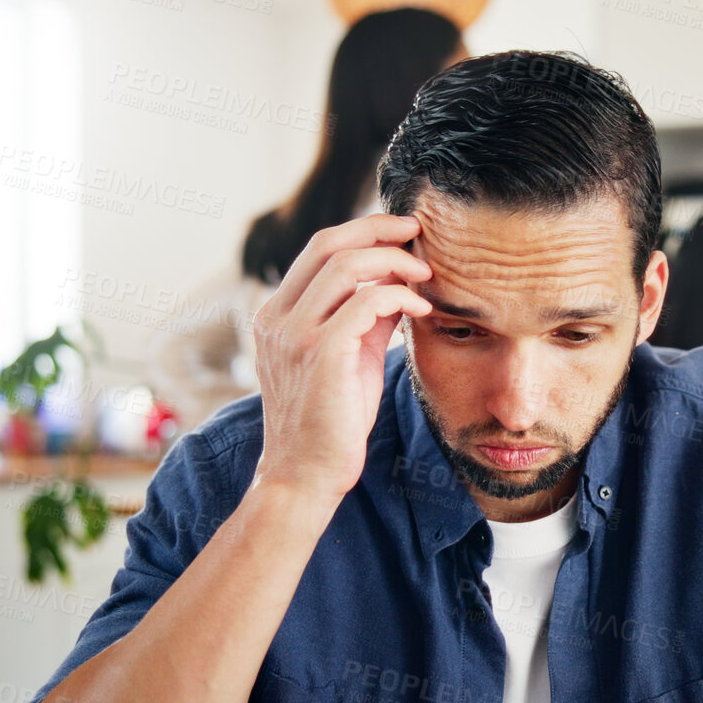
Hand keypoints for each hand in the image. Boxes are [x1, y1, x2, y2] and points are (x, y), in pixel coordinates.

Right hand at [249, 213, 432, 498]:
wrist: (306, 475)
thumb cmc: (330, 420)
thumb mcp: (348, 357)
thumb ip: (366, 318)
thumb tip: (400, 284)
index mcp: (277, 314)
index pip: (318, 248)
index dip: (363, 229)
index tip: (403, 231)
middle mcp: (277, 317)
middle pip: (328, 243)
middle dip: (379, 228)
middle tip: (419, 231)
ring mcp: (294, 335)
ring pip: (346, 265)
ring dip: (393, 261)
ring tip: (425, 273)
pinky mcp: (321, 355)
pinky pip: (365, 303)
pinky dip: (399, 296)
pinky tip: (420, 308)